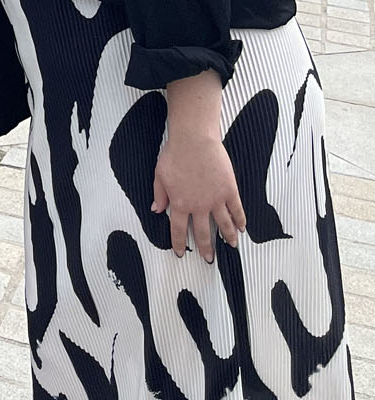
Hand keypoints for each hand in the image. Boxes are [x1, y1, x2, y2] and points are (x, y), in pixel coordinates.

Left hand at [152, 128, 244, 259]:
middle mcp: (199, 206)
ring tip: (231, 246)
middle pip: (203, 233)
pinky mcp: (229, 190)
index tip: (181, 254)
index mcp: (180, 204)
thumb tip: (156, 210)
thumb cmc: (174, 154)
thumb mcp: (159, 175)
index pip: (179, 230)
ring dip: (228, 238)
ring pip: (224, 225)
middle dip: (206, 249)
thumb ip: (159, 195)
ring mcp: (216, 199)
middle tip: (209, 259)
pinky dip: (240, 220)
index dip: (179, 244)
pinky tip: (242, 228)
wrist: (194, 140)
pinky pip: (237, 210)